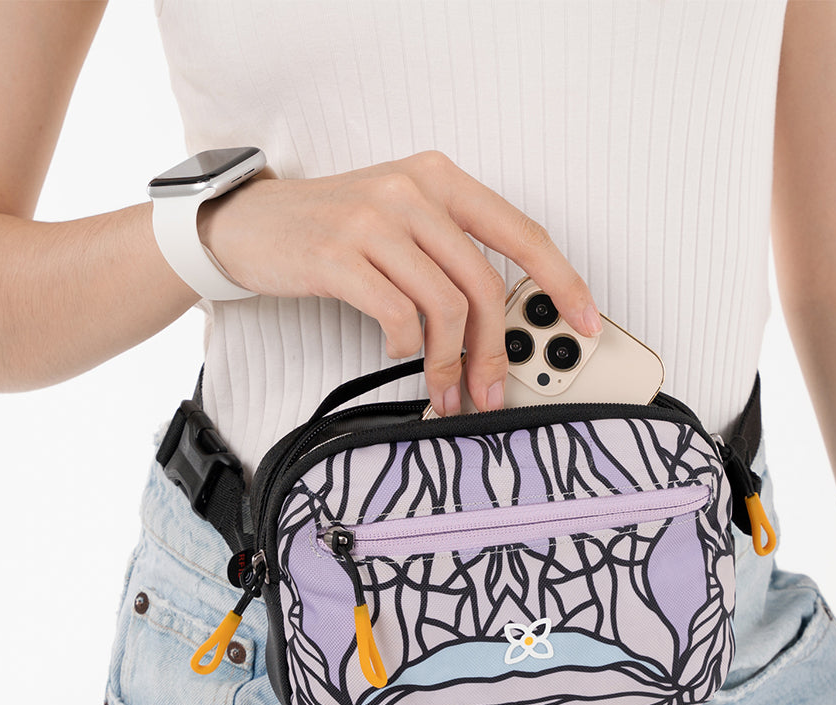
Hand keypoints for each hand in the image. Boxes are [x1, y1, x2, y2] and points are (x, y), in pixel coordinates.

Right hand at [194, 150, 601, 416]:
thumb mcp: (401, 223)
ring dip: (449, 365)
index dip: (561, 283)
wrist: (248, 224)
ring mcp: (373, 220)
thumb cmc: (335, 232)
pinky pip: (396, 316)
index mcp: (440, 179)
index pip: (521, 233)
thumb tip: (502, 327)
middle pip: (483, 284)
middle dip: (495, 352)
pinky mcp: (337, 256)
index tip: (586, 324)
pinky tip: (395, 352)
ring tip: (443, 393)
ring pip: (443, 307)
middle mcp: (413, 190)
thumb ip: (451, 256)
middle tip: (492, 393)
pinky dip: (404, 348)